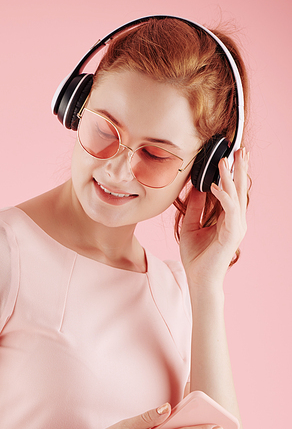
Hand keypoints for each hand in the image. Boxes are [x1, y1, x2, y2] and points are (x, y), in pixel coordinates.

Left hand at [180, 148, 249, 286]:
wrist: (198, 280)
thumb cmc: (195, 257)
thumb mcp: (189, 226)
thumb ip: (194, 207)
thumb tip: (196, 187)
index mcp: (227, 217)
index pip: (232, 190)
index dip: (230, 173)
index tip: (227, 155)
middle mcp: (235, 220)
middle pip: (239, 189)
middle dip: (239, 168)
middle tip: (239, 148)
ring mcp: (236, 226)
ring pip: (236, 195)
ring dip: (231, 176)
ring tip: (226, 159)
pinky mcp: (232, 233)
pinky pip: (230, 209)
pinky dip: (223, 196)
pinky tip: (214, 186)